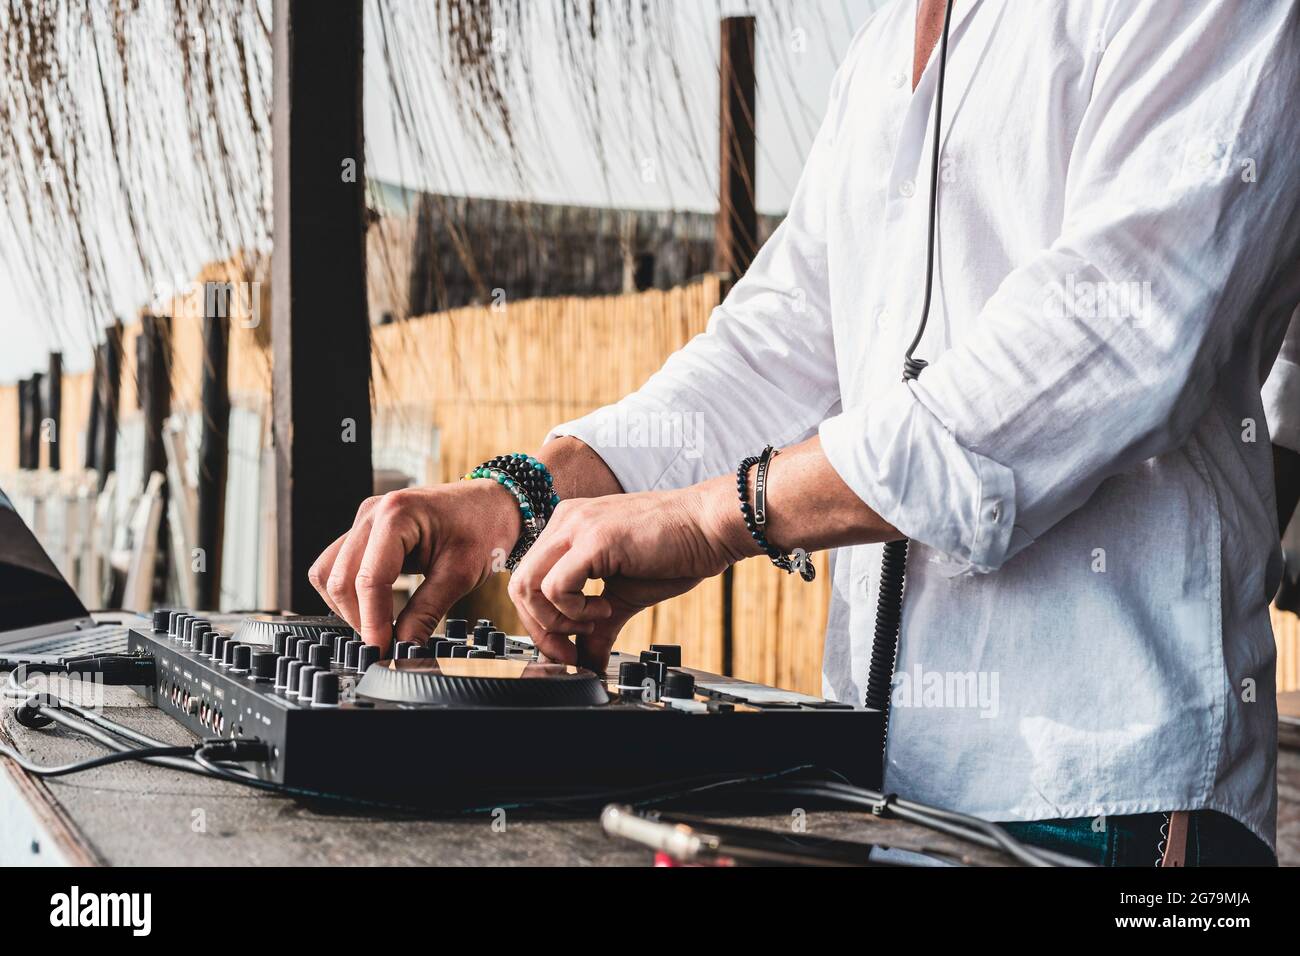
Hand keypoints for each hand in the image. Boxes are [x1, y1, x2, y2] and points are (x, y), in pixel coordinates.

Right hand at [308, 481, 521, 654]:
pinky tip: (374, 609)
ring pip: (329, 572)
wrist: (493, 502)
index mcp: (396, 515)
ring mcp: (364, 521)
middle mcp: (372, 514)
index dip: (372, 623)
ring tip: (379, 629)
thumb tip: (404, 649)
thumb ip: (426, 613)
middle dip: (358, 618)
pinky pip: (339, 565)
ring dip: (347, 606)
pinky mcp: (365, 531)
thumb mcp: (461, 575)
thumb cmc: (483, 527)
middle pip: (339, 579)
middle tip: (384, 646)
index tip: (382, 653)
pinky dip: (350, 592)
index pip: (368, 580)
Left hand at [507, 481, 751, 670]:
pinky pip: (556, 587)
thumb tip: (587, 661)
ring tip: (595, 621)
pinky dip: (575, 610)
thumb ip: (599, 626)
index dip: (540, 623)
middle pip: (518, 585)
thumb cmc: (676, 550)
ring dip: (558, 620)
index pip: (527, 580)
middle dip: (541, 629)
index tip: (567, 648)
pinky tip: (607, 606)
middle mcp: (564, 522)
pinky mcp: (594, 539)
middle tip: (571, 649)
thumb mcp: (625, 595)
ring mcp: (576, 527)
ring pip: (528, 586)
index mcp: (567, 529)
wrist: (711, 526)